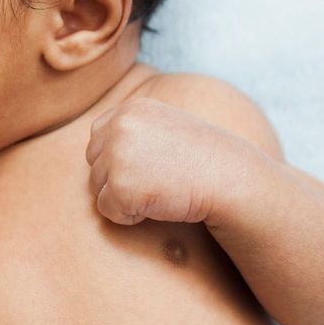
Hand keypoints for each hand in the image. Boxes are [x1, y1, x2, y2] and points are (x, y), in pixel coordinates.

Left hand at [85, 97, 238, 225]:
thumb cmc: (202, 159)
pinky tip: (158, 204)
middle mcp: (119, 126)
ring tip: (160, 189)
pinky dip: (128, 216)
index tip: (150, 165)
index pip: (98, 138)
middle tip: (157, 180)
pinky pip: (107, 210)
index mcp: (131, 109)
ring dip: (124, 197)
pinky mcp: (119, 186)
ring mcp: (117, 155)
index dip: (119, 159)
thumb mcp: (166, 127)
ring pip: (98, 188)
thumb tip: (97, 150)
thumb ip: (133, 131)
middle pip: (94, 164)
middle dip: (117, 178)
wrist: (229, 179)